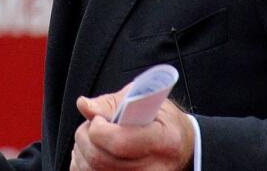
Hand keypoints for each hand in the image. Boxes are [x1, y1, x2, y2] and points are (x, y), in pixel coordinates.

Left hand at [70, 86, 193, 170]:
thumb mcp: (147, 101)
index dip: (99, 129)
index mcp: (164, 141)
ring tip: (93, 138)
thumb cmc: (165, 122)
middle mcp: (155, 169)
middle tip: (92, 125)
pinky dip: (84, 164)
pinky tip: (93, 152)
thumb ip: (113, 103)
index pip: (120, 142)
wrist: (184, 148)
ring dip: (82, 151)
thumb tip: (85, 106)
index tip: (98, 118)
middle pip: (101, 159)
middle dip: (85, 137)